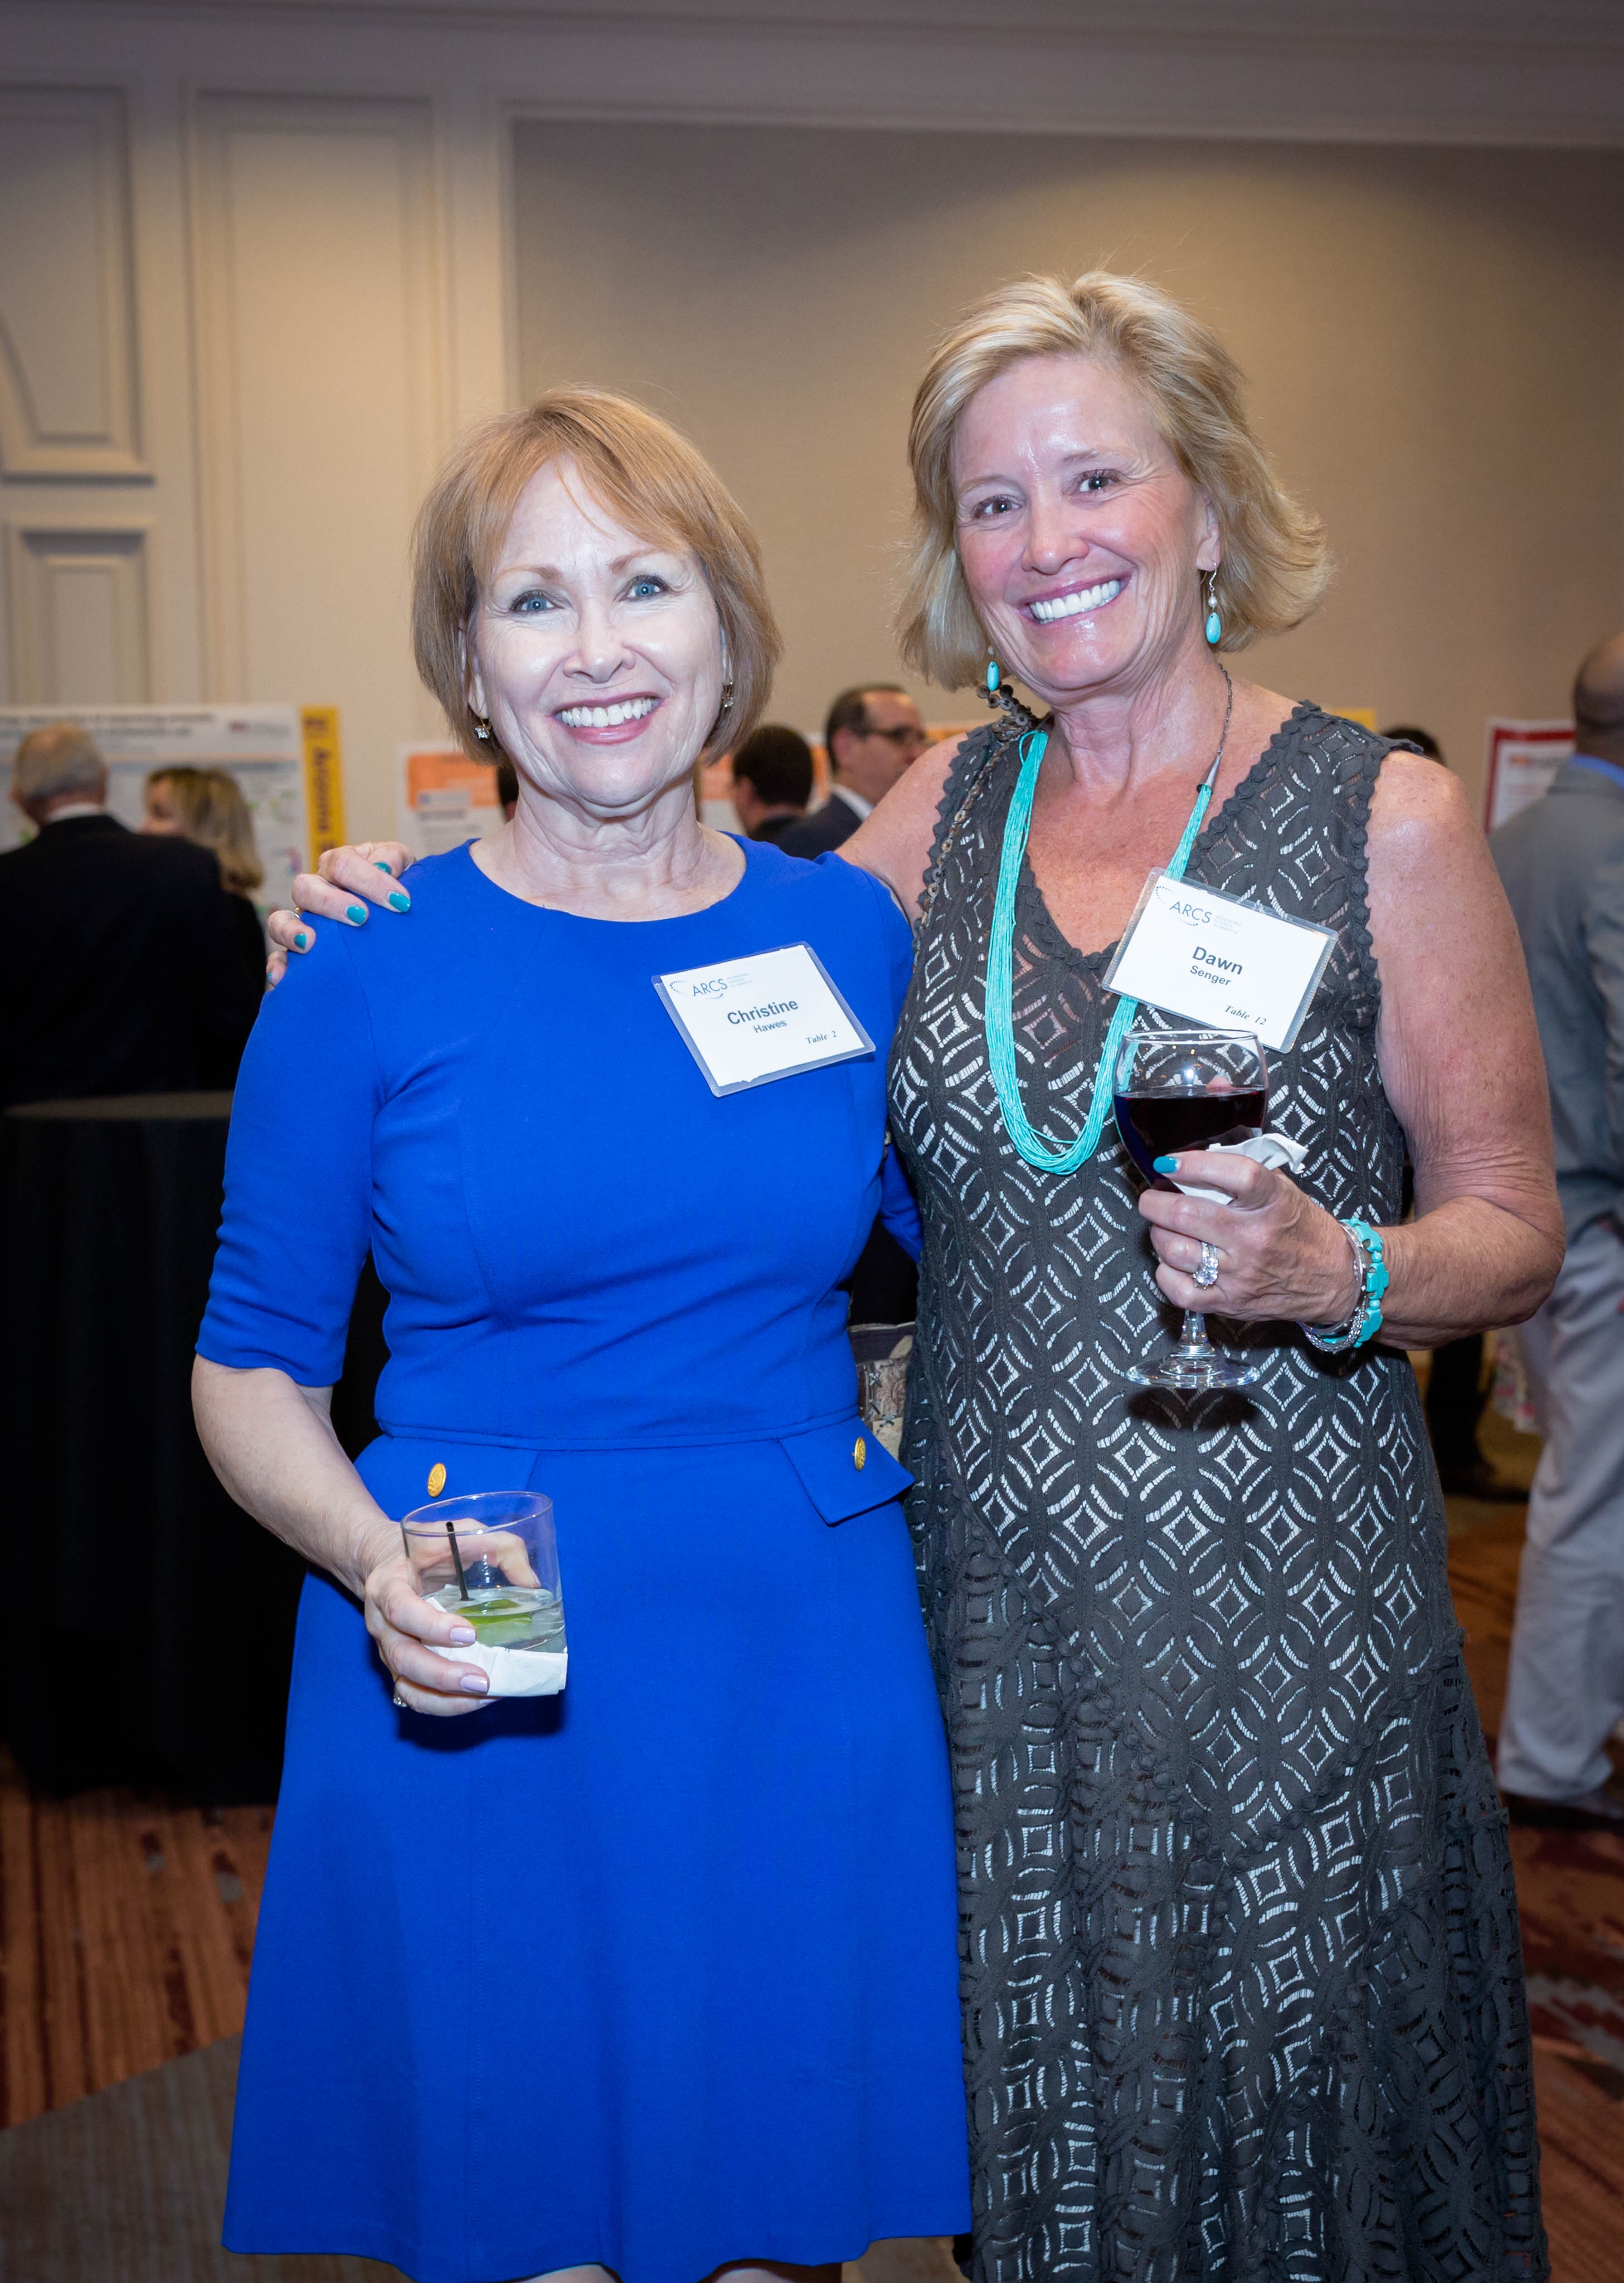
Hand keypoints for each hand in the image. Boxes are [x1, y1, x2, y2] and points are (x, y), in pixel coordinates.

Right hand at [263, 841, 413, 986]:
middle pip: (306, 887)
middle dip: (331, 902)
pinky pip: (278, 956)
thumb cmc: (398, 890)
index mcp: (339, 867)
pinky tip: (280, 976)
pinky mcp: (301, 950)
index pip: (343, 864)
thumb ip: (393, 859)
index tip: (401, 902)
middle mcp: (316, 890)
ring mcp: (305, 920)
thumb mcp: (404, 867)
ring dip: (292, 930)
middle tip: (361, 918)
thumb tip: (384, 867)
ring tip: (309, 943)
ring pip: (282, 919)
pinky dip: (276, 965)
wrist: (399, 917)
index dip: (370, 880)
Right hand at [363, 1545, 491, 1717]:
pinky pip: (414, 1695)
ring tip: (484, 1696)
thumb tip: (531, 1582)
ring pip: (406, 1685)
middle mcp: (382, 1623)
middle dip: (442, 1675)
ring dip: (444, 1699)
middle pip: (402, 1658)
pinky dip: (444, 1704)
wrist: (383, 1558)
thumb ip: (498, 1547)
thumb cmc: (426, 1546)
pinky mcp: (399, 1666)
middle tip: (482, 1680)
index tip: (469, 1634)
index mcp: (388, 1585)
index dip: (432, 1626)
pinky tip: (476, 1700)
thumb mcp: (458, 1532)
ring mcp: (388, 1649)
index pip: (401, 1610)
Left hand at [1137, 1150, 1360, 1325]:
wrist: (1334, 1279)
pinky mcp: (1231, 1302)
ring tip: (1163, 1226)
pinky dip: (1165, 1272)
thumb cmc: (1303, 1230)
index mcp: (1273, 1202)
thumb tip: (1194, 1159)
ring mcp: (1240, 1274)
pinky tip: (1171, 1260)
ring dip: (1157, 1234)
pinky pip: (1179, 1290)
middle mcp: (1254, 1238)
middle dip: (1155, 1202)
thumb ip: (1243, 1174)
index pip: (1233, 1174)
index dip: (1193, 1164)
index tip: (1169, 1162)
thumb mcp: (1284, 1191)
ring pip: (1175, 1250)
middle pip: (1187, 1214)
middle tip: (1153, 1197)